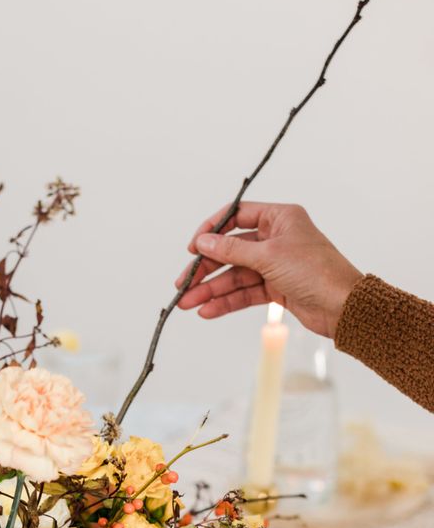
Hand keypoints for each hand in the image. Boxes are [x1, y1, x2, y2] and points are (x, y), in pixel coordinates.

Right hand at [175, 201, 362, 338]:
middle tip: (184, 283)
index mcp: (279, 219)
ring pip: (235, 275)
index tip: (193, 247)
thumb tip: (204, 241)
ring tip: (189, 303)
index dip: (212, 230)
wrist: (343, 307)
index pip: (237, 217)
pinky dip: (227, 301)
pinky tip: (208, 310)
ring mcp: (275, 265)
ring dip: (212, 290)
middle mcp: (276, 239)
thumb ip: (232, 250)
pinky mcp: (276, 288)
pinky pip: (245, 292)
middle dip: (206, 269)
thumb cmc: (316, 272)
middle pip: (231, 251)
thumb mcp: (269, 256)